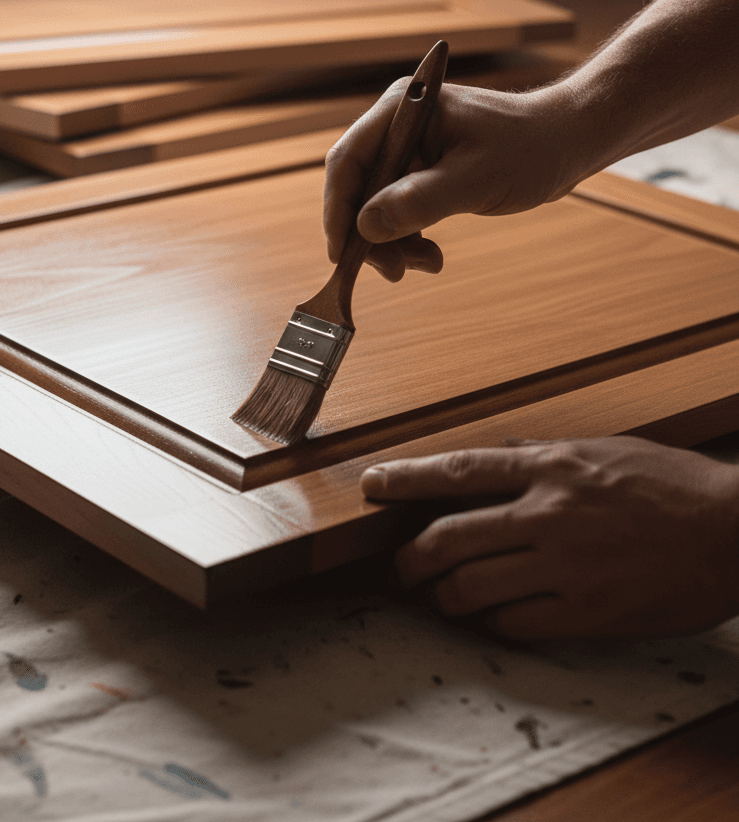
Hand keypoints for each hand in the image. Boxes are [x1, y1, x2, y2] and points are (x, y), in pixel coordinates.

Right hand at [323, 78, 593, 280]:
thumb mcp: (475, 179)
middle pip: (358, 187)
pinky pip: (398, 210)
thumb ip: (419, 201)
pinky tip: (430, 255)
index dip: (338, 209)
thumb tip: (366, 227)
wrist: (568, 143)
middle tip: (392, 271)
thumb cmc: (530, 148)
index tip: (341, 252)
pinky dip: (408, 237)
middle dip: (369, 234)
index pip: (348, 160)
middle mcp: (398, 126)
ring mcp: (409, 149)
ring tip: (421, 265)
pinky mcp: (422, 170)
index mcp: (404, 110)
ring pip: (375, 205)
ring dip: (391, 242)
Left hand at [362, 436, 738, 637]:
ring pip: (472, 587)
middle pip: (449, 537)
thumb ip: (541, 458)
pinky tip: (495, 615)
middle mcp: (548, 515)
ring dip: (445, 596)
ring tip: (442, 596)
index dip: (404, 478)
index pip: (457, 471)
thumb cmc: (670, 485)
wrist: (734, 533)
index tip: (371, 486)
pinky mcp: (587, 611)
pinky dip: (494, 621)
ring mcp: (566, 566)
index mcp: (551, 469)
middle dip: (411, 558)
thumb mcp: (601, 451)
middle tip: (402, 567)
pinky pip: (515, 623)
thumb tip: (493, 462)